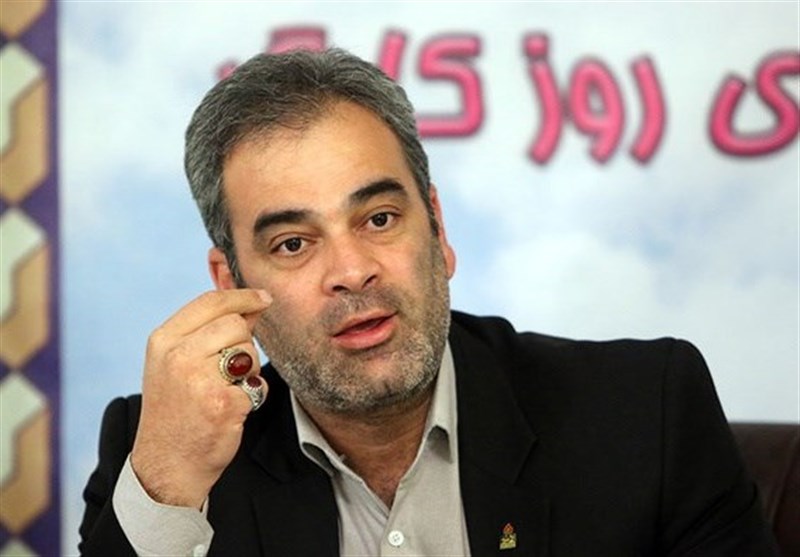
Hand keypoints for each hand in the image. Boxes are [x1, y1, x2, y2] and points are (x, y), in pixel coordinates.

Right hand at [130, 289, 270, 507]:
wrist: (166, 465)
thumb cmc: (176, 411)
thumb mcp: (176, 363)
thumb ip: (209, 331)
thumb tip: (254, 303)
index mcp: (163, 340)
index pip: (210, 302)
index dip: (242, 296)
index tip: (263, 298)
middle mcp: (178, 356)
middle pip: (236, 324)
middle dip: (243, 344)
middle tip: (228, 371)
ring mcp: (199, 380)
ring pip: (250, 352)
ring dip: (249, 371)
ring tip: (225, 391)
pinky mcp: (223, 404)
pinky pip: (258, 385)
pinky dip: (253, 397)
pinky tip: (232, 410)